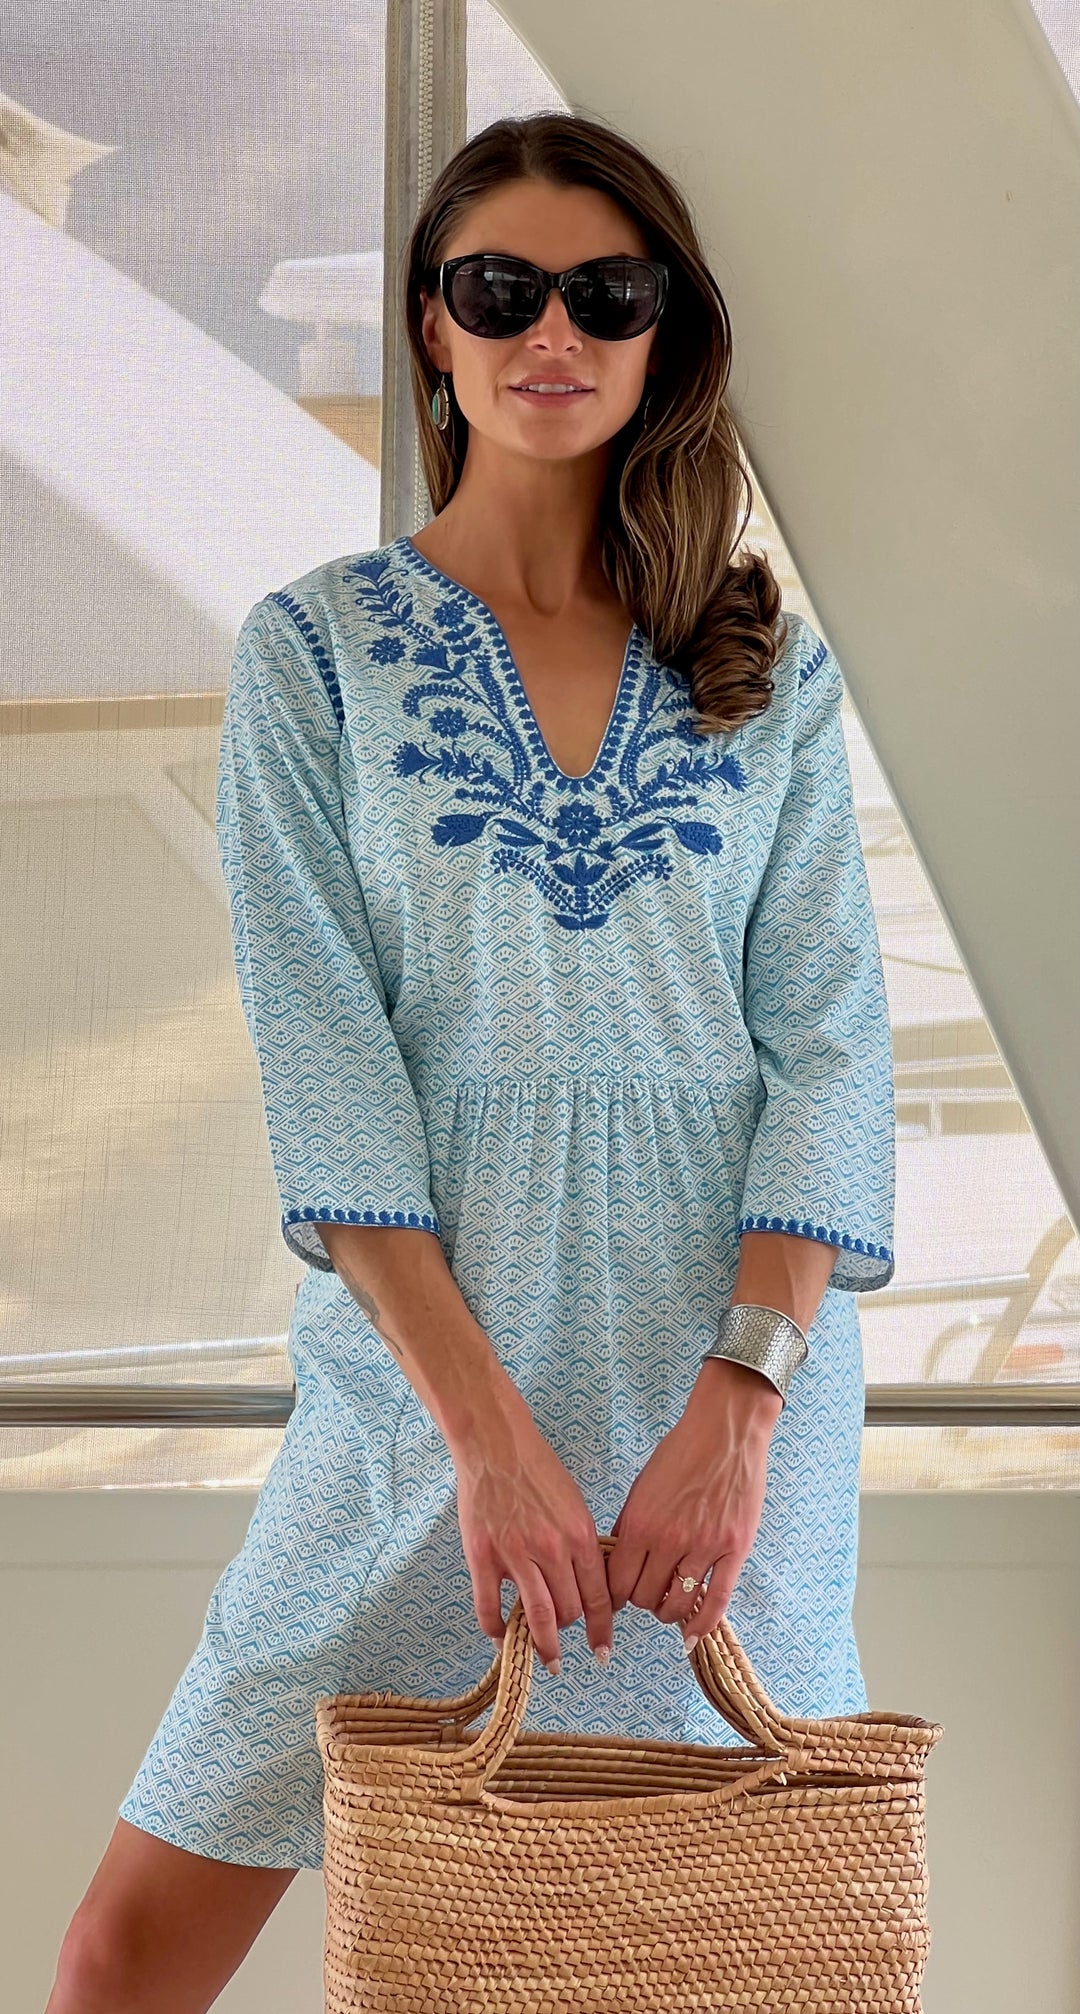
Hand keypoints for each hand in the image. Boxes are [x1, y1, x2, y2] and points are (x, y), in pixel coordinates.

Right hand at [450, 1395, 613, 1675]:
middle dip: (570, 1626)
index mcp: (579, 1536)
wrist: (496, 1444)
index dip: (602, 1630)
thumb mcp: (574, 1504)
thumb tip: (589, 1583)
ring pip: (537, 1616)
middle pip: (570, 1610)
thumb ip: (582, 1544)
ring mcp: (515, 1555)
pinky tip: (500, 1636)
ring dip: (544, 1644)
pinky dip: (496, 1629)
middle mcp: (552, 1550)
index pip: (598, 1597)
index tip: (602, 1652)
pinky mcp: (483, 1556)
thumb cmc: (538, 1469)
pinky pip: (489, 1607)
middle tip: (564, 1630)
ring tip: (546, 1659)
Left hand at [605, 1357, 782, 1647]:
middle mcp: (668, 1541)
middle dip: (640, 1599)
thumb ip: (628, 1525)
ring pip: (676, 1604)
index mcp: (640, 1523)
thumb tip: (616, 1561)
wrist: (725, 1431)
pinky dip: (701, 1625)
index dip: (614, 1596)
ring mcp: (703, 1547)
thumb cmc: (681, 1453)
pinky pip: (716, 1601)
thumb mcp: (642, 1486)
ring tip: (668, 1603)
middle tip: (647, 1591)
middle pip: (644, 1597)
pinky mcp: (733, 1550)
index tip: (618, 1596)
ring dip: (667, 1610)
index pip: (616, 1582)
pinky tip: (691, 1638)